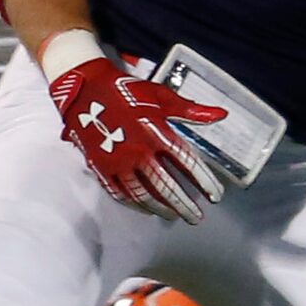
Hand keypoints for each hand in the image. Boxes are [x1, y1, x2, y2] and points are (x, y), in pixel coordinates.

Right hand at [51, 57, 226, 223]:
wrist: (85, 89)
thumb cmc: (126, 91)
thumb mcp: (161, 96)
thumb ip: (191, 110)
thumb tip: (220, 115)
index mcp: (155, 132)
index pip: (187, 162)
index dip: (203, 181)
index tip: (214, 195)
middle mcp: (138, 150)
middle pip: (166, 185)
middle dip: (184, 204)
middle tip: (196, 216)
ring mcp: (118, 162)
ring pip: (143, 194)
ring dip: (161, 208)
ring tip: (174, 215)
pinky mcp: (101, 167)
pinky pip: (120, 193)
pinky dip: (136, 204)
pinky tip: (147, 209)